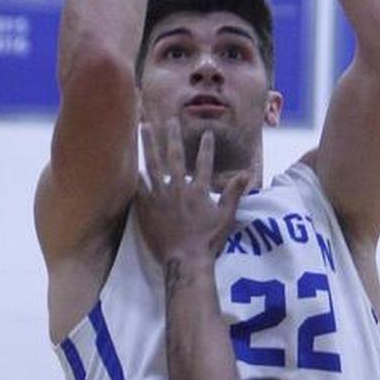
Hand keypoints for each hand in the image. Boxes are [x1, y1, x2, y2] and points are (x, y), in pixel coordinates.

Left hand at [135, 121, 249, 265]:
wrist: (186, 260)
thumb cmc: (208, 241)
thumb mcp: (226, 217)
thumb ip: (234, 193)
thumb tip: (248, 174)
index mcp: (198, 190)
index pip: (204, 163)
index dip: (206, 147)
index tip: (206, 132)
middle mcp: (178, 188)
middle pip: (174, 157)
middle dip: (172, 136)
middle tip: (169, 120)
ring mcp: (160, 197)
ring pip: (152, 165)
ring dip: (148, 145)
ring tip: (143, 127)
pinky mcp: (147, 208)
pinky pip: (139, 186)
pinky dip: (136, 174)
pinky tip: (132, 162)